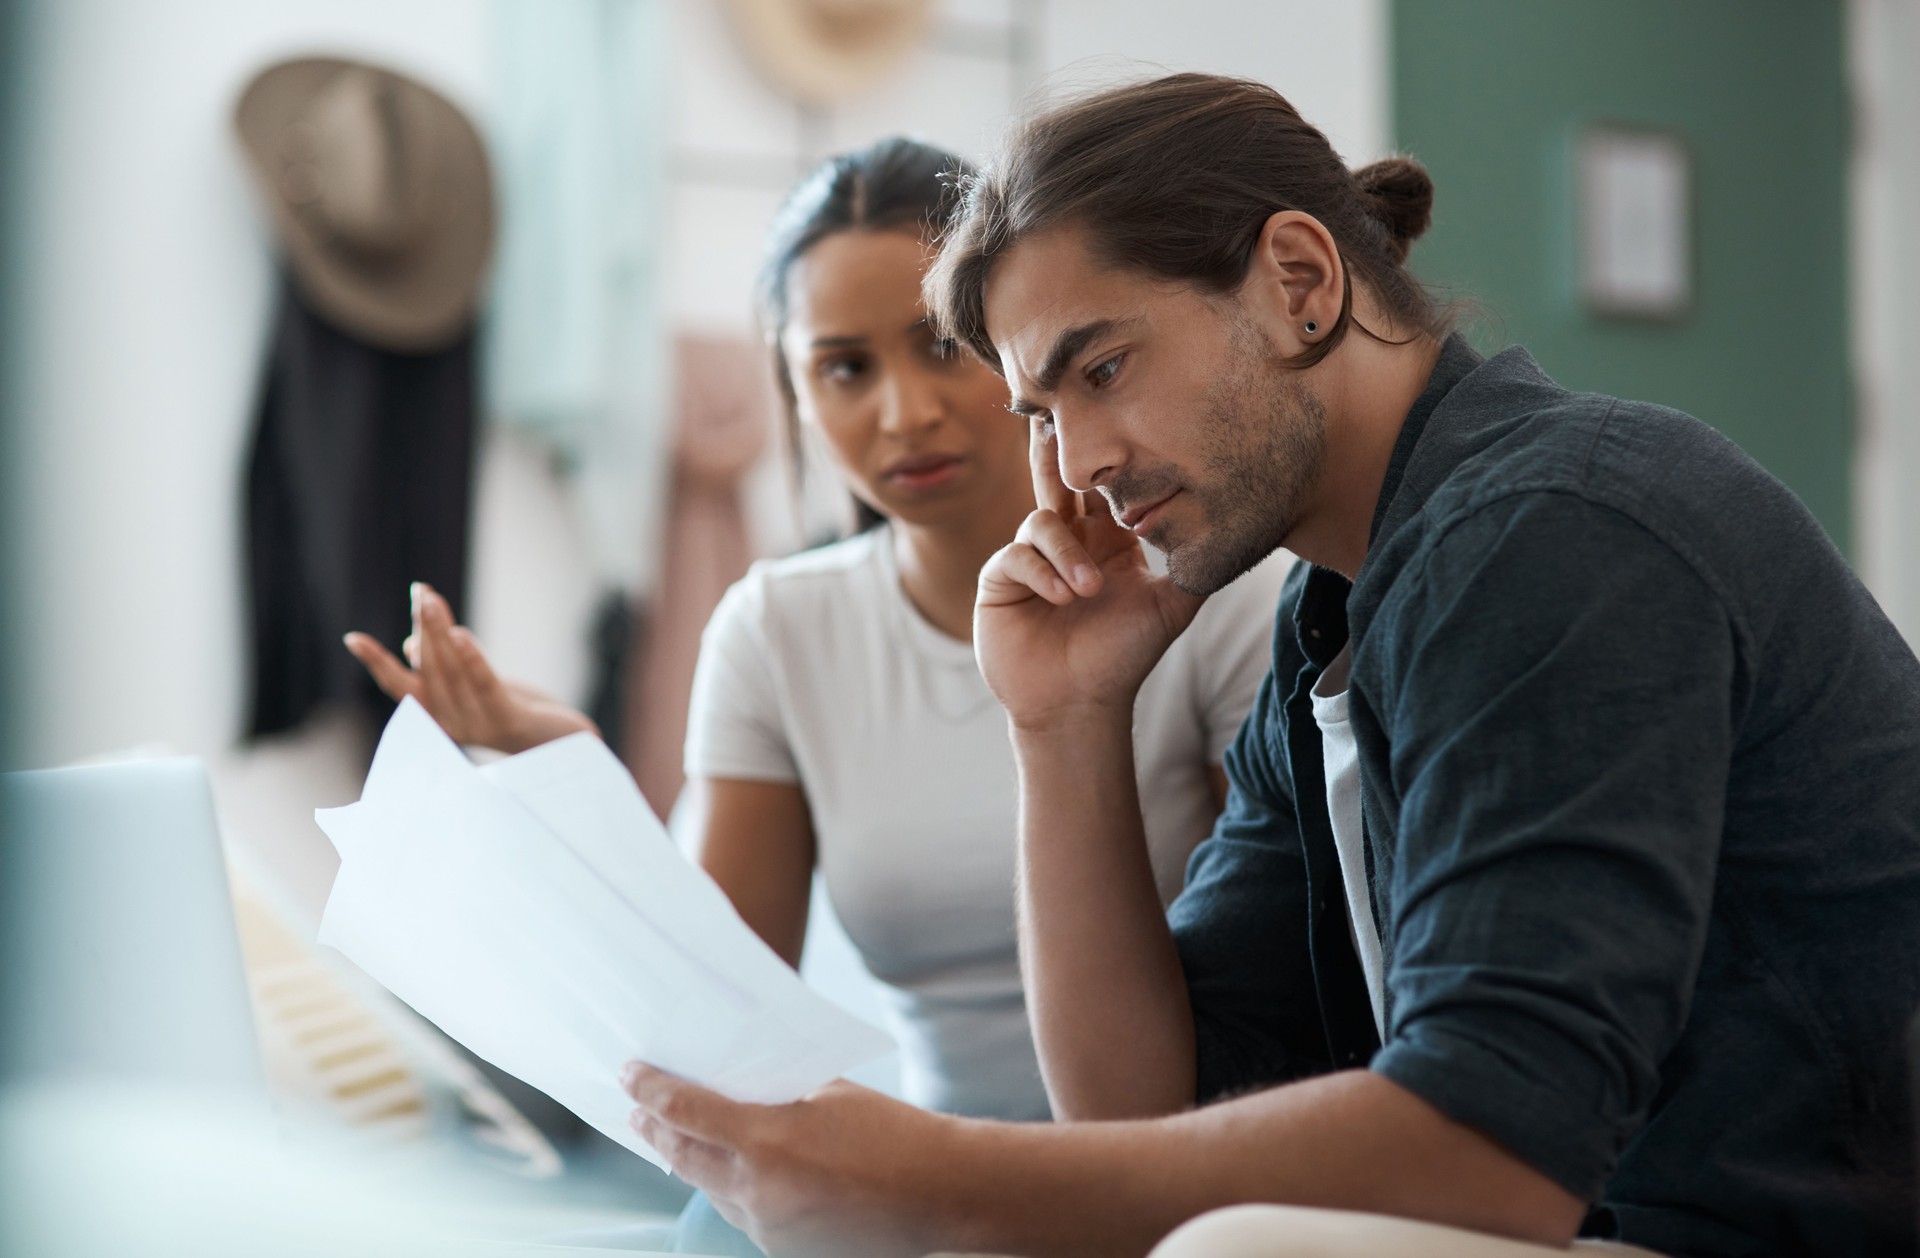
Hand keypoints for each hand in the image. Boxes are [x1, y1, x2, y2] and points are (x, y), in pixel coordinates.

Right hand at [343, 582, 598, 753]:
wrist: (559, 746)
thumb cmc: (512, 712)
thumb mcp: (472, 688)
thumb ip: (443, 668)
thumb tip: (411, 644)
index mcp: (438, 717)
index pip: (401, 687)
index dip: (377, 663)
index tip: (352, 638)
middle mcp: (452, 724)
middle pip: (429, 669)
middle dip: (423, 626)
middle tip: (419, 591)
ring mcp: (478, 725)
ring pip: (453, 671)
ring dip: (441, 631)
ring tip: (430, 599)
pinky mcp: (507, 720)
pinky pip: (485, 685)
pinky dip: (472, 659)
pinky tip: (461, 633)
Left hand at [623, 1065, 955, 1257]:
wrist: (942, 1194)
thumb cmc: (893, 1133)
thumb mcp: (828, 1094)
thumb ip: (778, 1092)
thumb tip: (739, 1085)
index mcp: (767, 1139)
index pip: (685, 1111)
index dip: (650, 1090)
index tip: (629, 1074)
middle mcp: (758, 1189)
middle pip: (682, 1157)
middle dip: (654, 1131)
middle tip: (636, 1112)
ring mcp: (769, 1227)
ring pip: (712, 1190)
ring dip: (693, 1163)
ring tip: (679, 1141)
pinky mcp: (784, 1250)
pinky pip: (745, 1216)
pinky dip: (735, 1192)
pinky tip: (741, 1176)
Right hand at [974, 420, 1204, 732]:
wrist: (1079, 704)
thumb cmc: (1123, 657)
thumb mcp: (1170, 608)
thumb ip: (1196, 567)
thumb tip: (1233, 528)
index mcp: (1107, 540)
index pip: (1104, 488)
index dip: (1108, 461)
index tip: (1115, 423)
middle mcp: (1068, 541)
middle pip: (1058, 481)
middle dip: (1058, 453)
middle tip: (1057, 419)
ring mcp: (1031, 558)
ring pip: (1041, 519)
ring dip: (1067, 552)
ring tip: (1088, 590)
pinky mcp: (1001, 580)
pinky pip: (1017, 556)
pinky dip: (1042, 571)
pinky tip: (1063, 597)